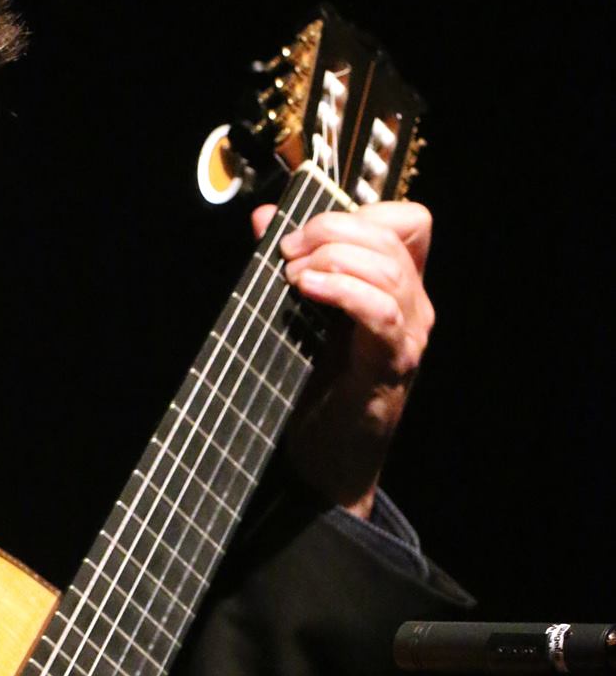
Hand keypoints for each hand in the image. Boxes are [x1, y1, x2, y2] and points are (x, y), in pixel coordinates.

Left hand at [254, 198, 433, 515]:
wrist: (325, 463)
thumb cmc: (315, 390)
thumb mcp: (300, 314)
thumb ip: (289, 262)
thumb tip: (263, 218)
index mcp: (397, 287)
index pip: (407, 221)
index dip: (358, 212)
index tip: (304, 230)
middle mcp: (413, 306)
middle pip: (392, 236)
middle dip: (332, 229)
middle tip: (287, 251)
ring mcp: (408, 334)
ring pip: (388, 268)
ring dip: (333, 258)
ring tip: (292, 274)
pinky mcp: (391, 363)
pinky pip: (380, 311)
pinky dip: (343, 291)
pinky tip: (308, 290)